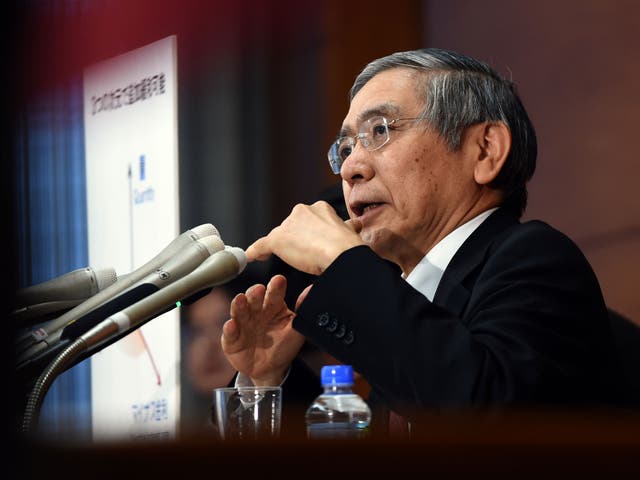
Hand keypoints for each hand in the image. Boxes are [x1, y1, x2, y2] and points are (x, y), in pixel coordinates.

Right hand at [221, 275, 304, 385]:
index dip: (276, 287)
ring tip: (241, 300)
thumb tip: (311, 296)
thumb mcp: (296, 331)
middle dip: (255, 293)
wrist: (271, 369)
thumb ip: (302, 316)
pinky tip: (231, 324)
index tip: (279, 280)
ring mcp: (243, 324)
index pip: (274, 294)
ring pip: (239, 311)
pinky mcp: (231, 339)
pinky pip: (230, 333)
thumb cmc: (284, 345)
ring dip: (239, 305)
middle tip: (259, 289)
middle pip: (254, 299)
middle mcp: (256, 311)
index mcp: (273, 306)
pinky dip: (230, 329)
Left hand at [246, 201, 363, 274]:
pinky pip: (261, 246)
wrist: (342, 254)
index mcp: (320, 208)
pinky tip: (252, 257)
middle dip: (297, 240)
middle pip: (292, 227)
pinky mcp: (278, 240)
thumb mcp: (349, 231)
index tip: (312, 241)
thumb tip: (354, 225)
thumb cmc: (349, 247)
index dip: (309, 232)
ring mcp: (289, 225)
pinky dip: (256, 252)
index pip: (307, 220)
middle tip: (307, 254)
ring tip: (294, 261)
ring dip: (285, 248)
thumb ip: (346, 227)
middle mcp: (302, 211)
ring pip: (280, 237)